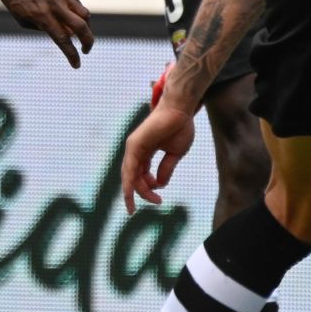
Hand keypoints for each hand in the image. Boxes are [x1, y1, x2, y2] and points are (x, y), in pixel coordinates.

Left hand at [0, 0, 93, 67]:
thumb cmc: (14, 1)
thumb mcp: (24, 20)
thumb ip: (45, 29)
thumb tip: (67, 35)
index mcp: (41, 16)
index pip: (63, 39)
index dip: (71, 55)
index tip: (76, 64)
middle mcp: (54, 5)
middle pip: (81, 27)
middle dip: (88, 42)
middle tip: (86, 50)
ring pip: (84, 14)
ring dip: (87, 28)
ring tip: (81, 34)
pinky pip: (76, 3)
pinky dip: (78, 14)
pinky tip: (73, 19)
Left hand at [122, 76, 197, 212]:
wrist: (181, 110)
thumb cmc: (179, 127)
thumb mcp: (174, 154)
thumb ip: (166, 168)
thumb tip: (160, 184)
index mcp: (144, 153)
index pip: (139, 175)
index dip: (146, 189)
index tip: (158, 199)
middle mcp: (136, 150)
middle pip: (133, 177)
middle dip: (142, 192)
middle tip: (157, 202)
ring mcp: (133, 147)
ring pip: (129, 175)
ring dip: (138, 191)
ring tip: (153, 200)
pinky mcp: (134, 144)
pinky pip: (129, 167)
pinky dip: (130, 181)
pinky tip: (133, 193)